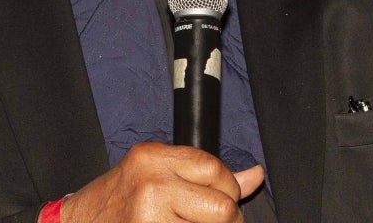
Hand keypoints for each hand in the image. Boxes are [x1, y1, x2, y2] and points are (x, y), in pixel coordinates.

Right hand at [59, 142, 263, 222]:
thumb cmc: (117, 200)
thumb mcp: (157, 173)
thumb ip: (205, 173)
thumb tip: (255, 175)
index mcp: (154, 157)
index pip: (216, 169)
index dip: (226, 189)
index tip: (219, 198)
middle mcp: (152, 184)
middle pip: (222, 207)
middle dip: (226, 219)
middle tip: (209, 221)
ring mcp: (150, 218)